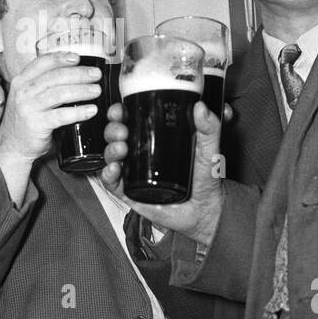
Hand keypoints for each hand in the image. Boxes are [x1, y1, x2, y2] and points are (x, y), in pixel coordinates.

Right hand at [0, 52, 100, 164]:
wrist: (12, 145)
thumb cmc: (26, 119)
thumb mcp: (29, 96)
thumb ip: (45, 85)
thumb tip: (76, 74)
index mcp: (22, 80)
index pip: (43, 62)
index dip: (61, 58)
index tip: (78, 58)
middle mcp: (23, 91)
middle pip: (55, 76)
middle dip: (79, 73)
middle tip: (96, 74)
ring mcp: (28, 108)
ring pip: (60, 93)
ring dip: (82, 91)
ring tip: (96, 91)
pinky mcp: (36, 124)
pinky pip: (61, 115)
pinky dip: (79, 111)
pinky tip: (91, 110)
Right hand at [101, 101, 224, 247]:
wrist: (205, 210)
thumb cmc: (205, 180)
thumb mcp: (209, 150)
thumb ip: (209, 129)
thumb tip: (201, 108)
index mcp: (155, 139)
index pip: (131, 120)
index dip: (120, 113)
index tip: (121, 109)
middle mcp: (140, 155)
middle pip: (116, 136)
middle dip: (113, 130)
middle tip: (122, 130)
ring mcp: (133, 174)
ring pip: (111, 157)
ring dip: (110, 150)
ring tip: (122, 149)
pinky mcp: (130, 194)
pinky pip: (112, 183)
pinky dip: (108, 174)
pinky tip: (114, 169)